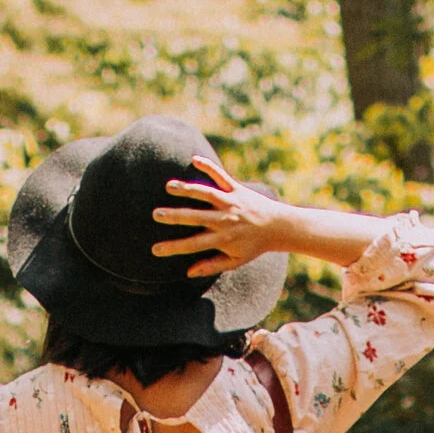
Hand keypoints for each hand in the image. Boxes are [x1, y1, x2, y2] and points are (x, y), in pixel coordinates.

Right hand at [150, 155, 299, 278]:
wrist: (278, 227)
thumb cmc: (253, 246)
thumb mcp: (235, 261)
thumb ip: (212, 266)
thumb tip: (189, 273)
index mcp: (222, 239)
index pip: (193, 244)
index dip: (173, 248)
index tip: (155, 250)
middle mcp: (225, 220)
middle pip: (195, 217)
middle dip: (174, 216)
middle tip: (156, 214)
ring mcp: (230, 202)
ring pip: (205, 194)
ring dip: (187, 189)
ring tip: (169, 187)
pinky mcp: (237, 189)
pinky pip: (221, 176)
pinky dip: (209, 167)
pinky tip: (194, 159)